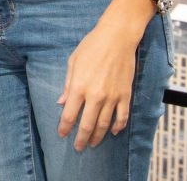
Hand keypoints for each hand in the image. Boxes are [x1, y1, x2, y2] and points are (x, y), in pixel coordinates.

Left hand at [56, 22, 137, 150]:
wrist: (117, 38)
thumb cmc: (92, 46)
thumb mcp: (73, 62)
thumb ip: (68, 84)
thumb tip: (61, 102)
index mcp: (79, 87)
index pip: (69, 114)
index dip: (64, 127)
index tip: (61, 134)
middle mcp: (95, 95)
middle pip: (86, 125)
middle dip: (81, 139)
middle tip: (78, 147)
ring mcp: (112, 97)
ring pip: (103, 124)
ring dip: (97, 136)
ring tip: (93, 143)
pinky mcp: (125, 95)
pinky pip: (122, 117)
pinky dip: (117, 127)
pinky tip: (112, 132)